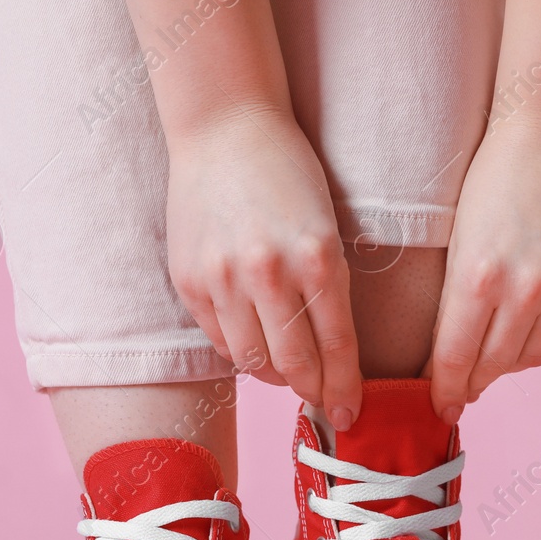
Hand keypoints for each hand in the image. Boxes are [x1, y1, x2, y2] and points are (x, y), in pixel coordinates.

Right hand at [165, 105, 360, 429]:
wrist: (225, 127)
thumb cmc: (288, 174)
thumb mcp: (327, 228)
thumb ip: (328, 288)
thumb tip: (331, 357)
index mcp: (317, 258)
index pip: (337, 347)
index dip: (345, 388)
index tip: (350, 412)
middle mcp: (269, 273)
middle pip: (295, 365)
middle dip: (314, 391)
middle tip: (324, 402)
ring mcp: (223, 278)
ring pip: (253, 362)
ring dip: (276, 376)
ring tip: (290, 372)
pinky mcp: (190, 280)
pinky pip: (220, 340)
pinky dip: (241, 351)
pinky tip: (255, 343)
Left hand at [429, 121, 540, 422]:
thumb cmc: (495, 181)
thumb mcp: (459, 242)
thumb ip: (457, 307)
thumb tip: (458, 368)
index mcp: (478, 276)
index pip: (455, 359)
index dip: (445, 390)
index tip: (441, 407)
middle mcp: (528, 288)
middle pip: (495, 365)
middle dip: (475, 380)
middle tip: (465, 387)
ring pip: (535, 356)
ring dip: (514, 358)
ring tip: (502, 344)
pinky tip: (538, 322)